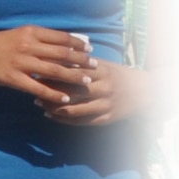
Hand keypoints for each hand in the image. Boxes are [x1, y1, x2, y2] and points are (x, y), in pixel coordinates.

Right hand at [0, 26, 94, 103]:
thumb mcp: (18, 34)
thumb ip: (40, 37)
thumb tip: (66, 40)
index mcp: (30, 32)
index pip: (60, 37)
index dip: (78, 44)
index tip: (89, 49)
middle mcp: (27, 46)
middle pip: (62, 54)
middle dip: (81, 60)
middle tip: (94, 66)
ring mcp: (20, 63)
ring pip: (54, 70)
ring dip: (73, 76)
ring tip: (86, 81)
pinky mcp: (13, 78)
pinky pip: (38, 88)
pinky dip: (54, 94)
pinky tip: (64, 98)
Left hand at [37, 60, 151, 125]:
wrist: (145, 91)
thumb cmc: (117, 74)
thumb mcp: (103, 64)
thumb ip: (82, 62)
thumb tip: (55, 56)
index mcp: (102, 71)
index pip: (74, 72)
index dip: (54, 73)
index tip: (37, 71)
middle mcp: (104, 88)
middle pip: (72, 91)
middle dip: (51, 91)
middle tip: (33, 89)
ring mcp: (106, 104)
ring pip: (75, 109)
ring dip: (54, 107)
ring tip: (39, 103)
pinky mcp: (107, 118)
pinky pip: (82, 121)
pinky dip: (64, 119)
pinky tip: (51, 115)